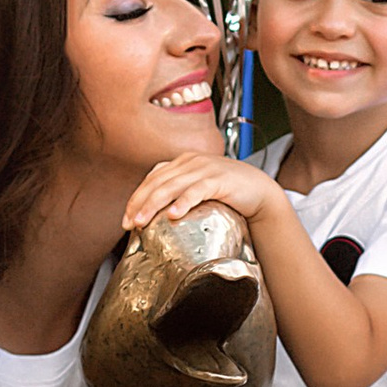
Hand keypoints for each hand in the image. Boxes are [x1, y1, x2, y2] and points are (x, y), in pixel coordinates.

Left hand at [121, 148, 282, 235]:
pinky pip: (197, 191)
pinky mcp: (219, 180)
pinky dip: (183, 202)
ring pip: (171, 186)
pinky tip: (174, 215)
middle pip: (157, 182)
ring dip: (153, 205)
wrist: (259, 191)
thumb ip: (180, 192)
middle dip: (140, 204)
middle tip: (129, 224)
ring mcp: (204, 169)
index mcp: (183, 162)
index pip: (153, 178)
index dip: (137, 198)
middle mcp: (191, 162)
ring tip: (142, 222)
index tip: (127, 219)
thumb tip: (155, 214)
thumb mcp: (199, 188)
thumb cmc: (228, 192)